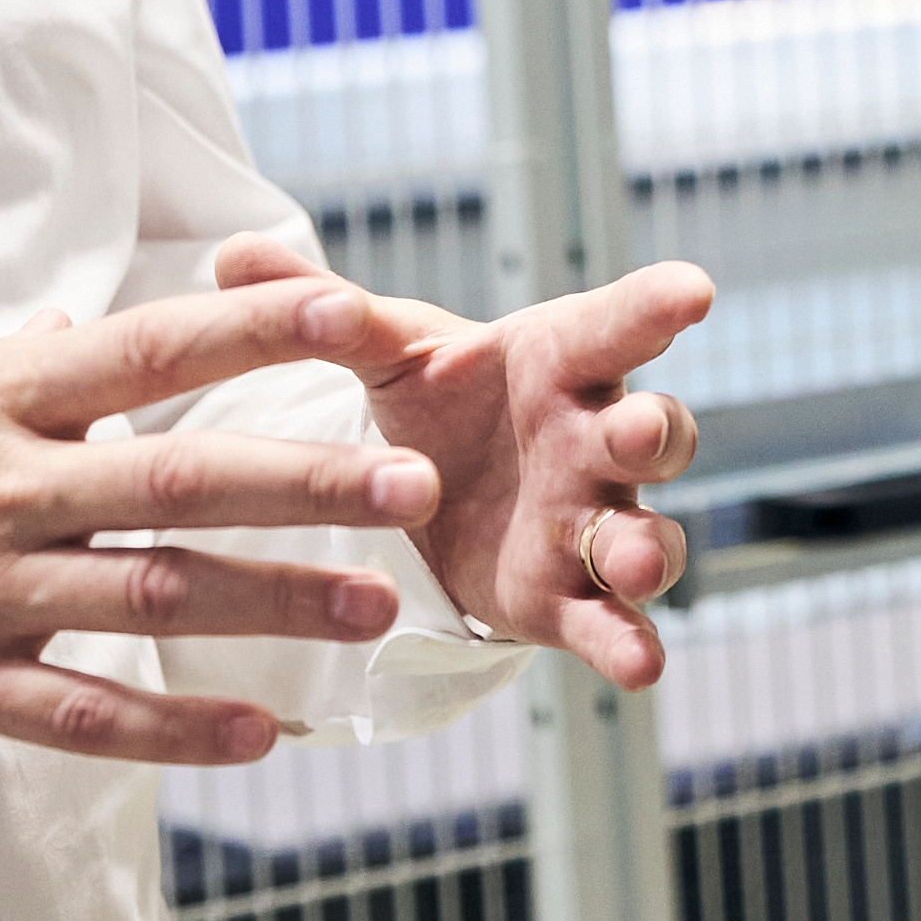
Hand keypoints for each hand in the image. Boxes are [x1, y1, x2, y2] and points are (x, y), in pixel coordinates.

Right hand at [0, 277, 448, 764]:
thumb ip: (19, 366)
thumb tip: (91, 323)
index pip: (153, 348)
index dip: (261, 330)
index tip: (360, 317)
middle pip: (177, 477)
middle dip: (304, 481)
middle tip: (410, 481)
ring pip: (150, 596)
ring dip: (271, 603)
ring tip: (373, 607)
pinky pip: (78, 713)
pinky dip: (171, 727)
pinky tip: (256, 736)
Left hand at [217, 237, 713, 691]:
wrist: (442, 493)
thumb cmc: (439, 397)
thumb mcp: (386, 351)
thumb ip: (324, 310)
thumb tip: (229, 253)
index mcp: (557, 362)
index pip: (614, 326)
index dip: (653, 305)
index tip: (692, 289)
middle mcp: (592, 439)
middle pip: (650, 431)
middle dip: (652, 432)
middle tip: (636, 432)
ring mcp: (590, 522)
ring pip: (644, 532)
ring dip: (651, 547)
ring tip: (637, 561)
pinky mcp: (567, 597)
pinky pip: (610, 621)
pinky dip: (629, 642)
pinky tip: (640, 667)